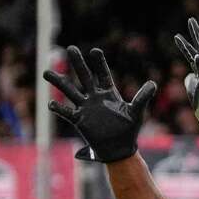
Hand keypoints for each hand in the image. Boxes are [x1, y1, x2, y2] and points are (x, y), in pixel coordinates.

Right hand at [43, 46, 156, 162]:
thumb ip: (142, 98)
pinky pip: (66, 113)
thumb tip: (153, 83)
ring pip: (70, 91)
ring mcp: (85, 108)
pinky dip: (59, 108)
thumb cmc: (129, 131)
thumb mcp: (136, 113)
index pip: (102, 74)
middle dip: (78, 63)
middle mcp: (95, 97)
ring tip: (45, 72)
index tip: (95, 51)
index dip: (99, 63)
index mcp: (108, 93)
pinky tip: (51, 103)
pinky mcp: (79, 120)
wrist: (119, 149)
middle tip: (71, 48)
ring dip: (59, 82)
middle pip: (84, 76)